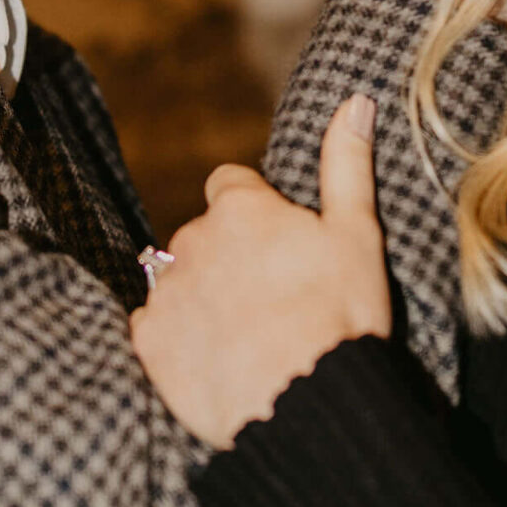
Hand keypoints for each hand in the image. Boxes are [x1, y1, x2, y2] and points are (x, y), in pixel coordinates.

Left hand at [130, 95, 390, 450]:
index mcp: (240, 208)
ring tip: (249, 337)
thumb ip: (346, 164)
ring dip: (204, 296)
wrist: (308, 406)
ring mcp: (165, 291)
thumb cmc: (341, 317)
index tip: (283, 249)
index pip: (231, 186)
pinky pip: (156, 327)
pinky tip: (218, 359)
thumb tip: (355, 100)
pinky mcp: (148, 341)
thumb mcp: (358, 234)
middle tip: (274, 300)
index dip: (258, 214)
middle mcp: (191, 239)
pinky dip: (179, 338)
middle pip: (205, 236)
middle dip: (230, 257)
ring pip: (179, 279)